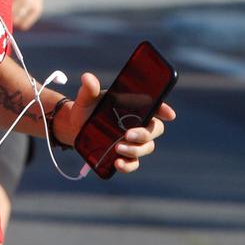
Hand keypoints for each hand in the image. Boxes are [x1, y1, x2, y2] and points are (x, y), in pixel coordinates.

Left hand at [51, 72, 175, 174]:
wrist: (75, 125)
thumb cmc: (87, 107)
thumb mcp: (87, 98)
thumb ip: (89, 89)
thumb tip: (87, 78)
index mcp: (134, 106)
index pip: (155, 107)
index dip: (165, 110)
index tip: (169, 115)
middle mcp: (137, 123)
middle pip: (154, 130)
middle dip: (145, 134)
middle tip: (127, 134)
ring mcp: (132, 141)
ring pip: (146, 147)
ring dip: (135, 150)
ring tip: (117, 148)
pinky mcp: (124, 155)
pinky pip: (133, 163)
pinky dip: (128, 165)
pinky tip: (117, 163)